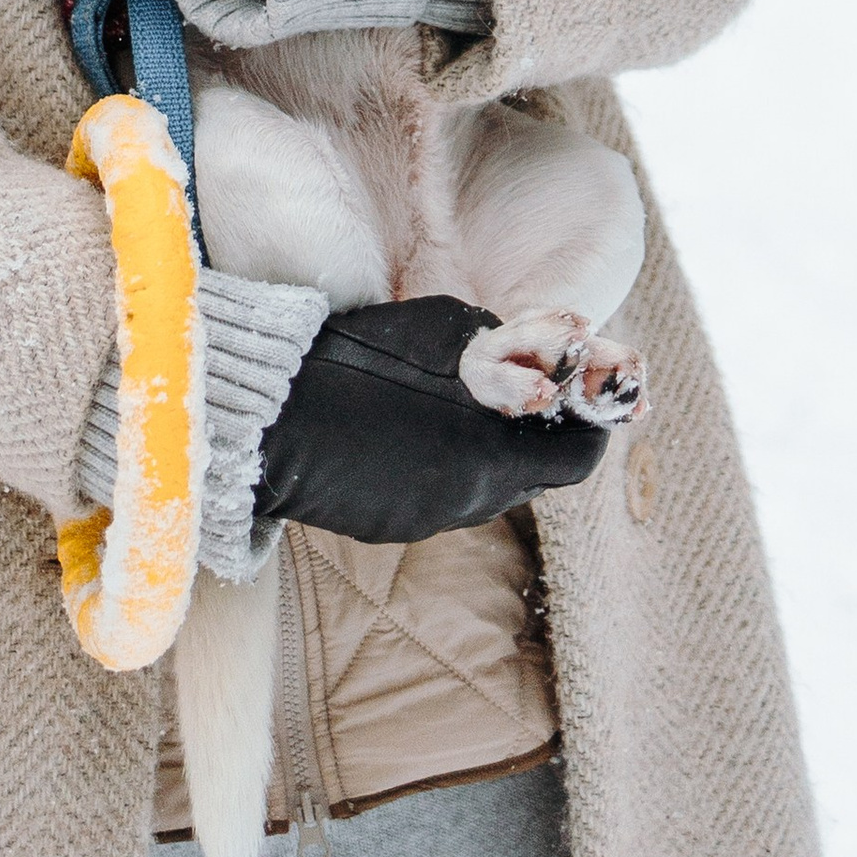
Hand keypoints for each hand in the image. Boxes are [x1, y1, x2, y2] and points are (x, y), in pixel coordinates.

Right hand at [252, 298, 613, 542]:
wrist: (268, 420)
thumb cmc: (358, 361)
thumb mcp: (444, 332)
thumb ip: (505, 348)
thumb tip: (537, 356)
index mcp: (493, 455)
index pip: (580, 458)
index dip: (588, 422)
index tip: (578, 390)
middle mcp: (472, 500)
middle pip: (535, 473)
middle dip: (535, 431)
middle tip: (521, 387)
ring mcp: (429, 518)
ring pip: (486, 486)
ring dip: (485, 448)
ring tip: (452, 404)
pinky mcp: (393, 524)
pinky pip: (439, 495)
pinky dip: (439, 463)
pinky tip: (403, 429)